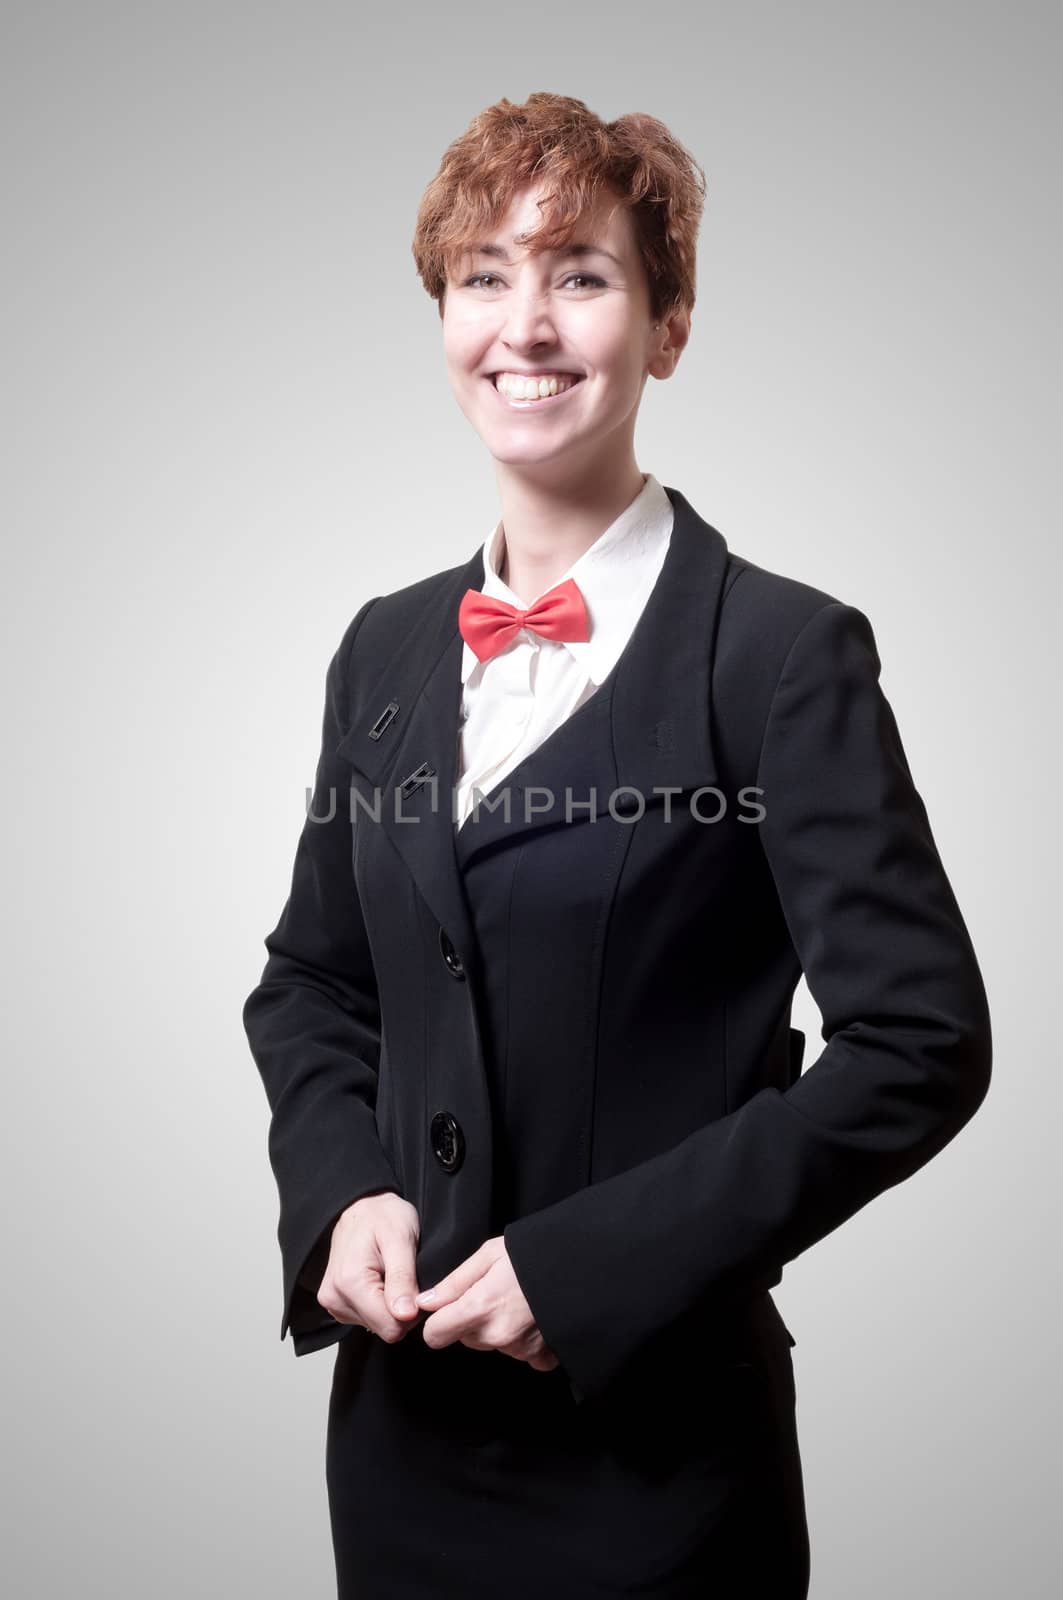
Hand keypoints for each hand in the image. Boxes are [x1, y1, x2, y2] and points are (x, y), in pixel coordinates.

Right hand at [316, 1190, 424, 1341]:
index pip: (391, 1328)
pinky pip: (368, 1319)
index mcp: (350, 1283)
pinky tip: (380, 1279)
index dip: (412, 1311)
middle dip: (401, 1308)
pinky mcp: (336, 1304)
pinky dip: (380, 1303)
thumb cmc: (383, 1216)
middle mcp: (335, 1297)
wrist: (362, 1206)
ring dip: (390, 1304)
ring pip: (377, 1325)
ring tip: (390, 1273)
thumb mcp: (401, 1238)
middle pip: (384, 1329)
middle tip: (405, 1275)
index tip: (415, 1285)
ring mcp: (333, 1302)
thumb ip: (402, 1278)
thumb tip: (405, 1315)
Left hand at [414, 1235, 559, 1370]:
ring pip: (492, 1345)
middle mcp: (498, 1335)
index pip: (435, 1335)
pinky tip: (534, 1319)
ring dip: (498, 1328)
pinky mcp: (543, 1357)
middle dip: (472, 1320)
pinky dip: (524, 1341)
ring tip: (519, 1301)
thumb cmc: (535, 1253)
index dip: (438, 1321)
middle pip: (466, 1338)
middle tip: (496, 1293)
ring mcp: (521, 1350)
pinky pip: (521, 1355)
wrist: (585, 1265)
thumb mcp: (489, 1255)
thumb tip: (426, 1303)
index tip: (449, 1309)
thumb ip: (454, 1282)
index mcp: (480, 1308)